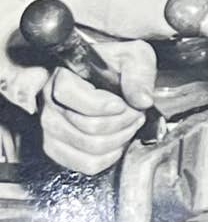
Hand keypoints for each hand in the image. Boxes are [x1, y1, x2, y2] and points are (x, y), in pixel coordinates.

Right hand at [39, 37, 155, 175]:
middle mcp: (50, 104)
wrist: (106, 75)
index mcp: (62, 78)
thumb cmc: (116, 65)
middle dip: (123, 122)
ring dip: (120, 139)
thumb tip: (142, 100)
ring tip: (130, 125)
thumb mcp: (134, 57)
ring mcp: (51, 129)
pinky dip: (109, 157)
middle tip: (136, 113)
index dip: (102, 105)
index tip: (123, 104)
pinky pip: (85, 164)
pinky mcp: (58, 148)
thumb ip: (138, 74)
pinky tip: (119, 142)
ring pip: (89, 148)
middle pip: (88, 127)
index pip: (70, 95)